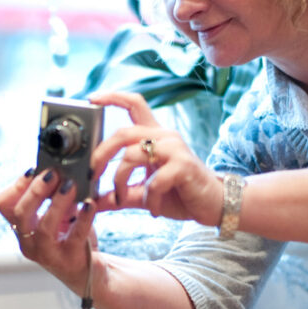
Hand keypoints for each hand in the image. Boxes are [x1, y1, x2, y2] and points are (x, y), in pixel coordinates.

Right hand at [0, 168, 98, 293]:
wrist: (90, 269)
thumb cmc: (71, 238)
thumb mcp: (58, 214)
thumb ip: (55, 195)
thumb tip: (60, 169)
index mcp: (22, 228)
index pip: (4, 204)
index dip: (16, 185)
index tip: (33, 170)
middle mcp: (29, 242)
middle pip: (20, 214)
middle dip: (35, 191)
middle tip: (52, 174)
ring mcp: (47, 254)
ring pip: (44, 228)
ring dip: (57, 203)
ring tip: (70, 186)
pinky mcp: (69, 260)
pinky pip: (75, 237)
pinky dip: (83, 218)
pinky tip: (89, 204)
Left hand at [88, 91, 223, 226]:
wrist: (215, 204)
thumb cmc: (181, 194)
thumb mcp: (144, 194)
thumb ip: (120, 195)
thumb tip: (93, 202)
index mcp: (154, 136)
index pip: (134, 105)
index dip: (113, 97)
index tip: (92, 98)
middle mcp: (164, 137)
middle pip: (123, 132)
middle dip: (101, 154)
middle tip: (92, 175)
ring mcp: (174, 150)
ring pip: (131, 156)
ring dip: (120, 181)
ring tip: (121, 199)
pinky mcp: (183, 166)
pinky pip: (153, 182)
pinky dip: (149, 200)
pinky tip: (154, 210)